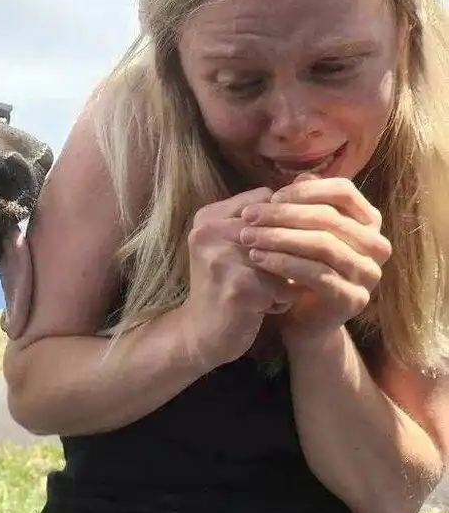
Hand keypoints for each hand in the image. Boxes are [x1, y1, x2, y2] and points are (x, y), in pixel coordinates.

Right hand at [183, 189, 297, 370]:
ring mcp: (220, 259)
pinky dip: (283, 300)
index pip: (268, 201)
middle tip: (284, 272)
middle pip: (278, 230)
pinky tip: (266, 309)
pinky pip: (284, 286)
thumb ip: (266, 218)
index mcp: (208, 217)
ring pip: (285, 259)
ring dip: (286, 278)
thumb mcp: (237, 246)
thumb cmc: (228, 285)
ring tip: (271, 291)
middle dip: (289, 255)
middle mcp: (209, 232)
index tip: (279, 248)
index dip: (284, 224)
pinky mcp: (236, 288)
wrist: (201, 334)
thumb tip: (311, 179)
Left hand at [237, 175, 390, 340]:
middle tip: (249, 216)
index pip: (343, 192)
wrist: (303, 319)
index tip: (271, 196)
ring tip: (247, 236)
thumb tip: (299, 175)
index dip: (305, 191)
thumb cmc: (300, 267)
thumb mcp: (302, 231)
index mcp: (368, 222)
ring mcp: (368, 274)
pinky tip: (257, 258)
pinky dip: (283, 263)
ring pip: (323, 245)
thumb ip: (305, 203)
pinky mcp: (353, 299)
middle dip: (283, 214)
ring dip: (280, 237)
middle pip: (329, 218)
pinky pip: (316, 274)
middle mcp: (376, 246)